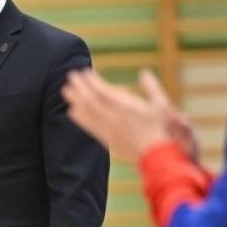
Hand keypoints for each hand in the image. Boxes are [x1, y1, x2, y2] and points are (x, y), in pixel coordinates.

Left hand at [62, 67, 178, 162]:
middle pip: (91, 99)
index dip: (92, 81)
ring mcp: (108, 128)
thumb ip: (151, 87)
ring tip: (66, 90)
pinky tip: (72, 111)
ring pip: (87, 112)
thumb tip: (144, 72)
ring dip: (76, 100)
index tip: (84, 72)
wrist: (153, 155)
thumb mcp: (160, 105)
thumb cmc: (159, 128)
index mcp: (126, 106)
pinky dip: (80, 118)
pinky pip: (89, 126)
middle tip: (70, 76)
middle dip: (80, 87)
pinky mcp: (106, 138)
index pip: (104, 90)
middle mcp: (114, 116)